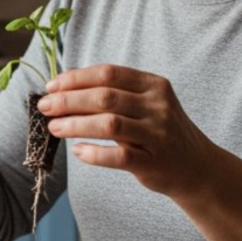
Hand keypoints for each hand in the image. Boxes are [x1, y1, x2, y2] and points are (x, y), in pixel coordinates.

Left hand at [38, 64, 216, 198]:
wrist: (197, 167)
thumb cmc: (160, 131)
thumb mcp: (146, 104)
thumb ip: (114, 93)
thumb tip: (64, 85)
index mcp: (154, 85)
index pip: (108, 73)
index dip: (76, 78)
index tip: (51, 86)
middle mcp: (158, 106)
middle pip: (105, 97)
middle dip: (68, 100)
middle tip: (44, 107)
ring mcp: (158, 134)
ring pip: (109, 125)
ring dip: (75, 125)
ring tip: (53, 127)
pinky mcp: (154, 162)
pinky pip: (119, 156)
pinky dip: (94, 153)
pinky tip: (78, 151)